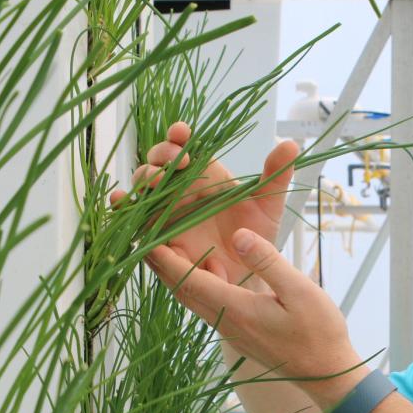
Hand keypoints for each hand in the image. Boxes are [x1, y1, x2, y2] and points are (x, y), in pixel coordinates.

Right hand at [113, 121, 298, 289]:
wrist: (249, 280)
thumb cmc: (257, 240)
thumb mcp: (268, 208)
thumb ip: (275, 177)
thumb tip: (292, 145)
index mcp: (204, 177)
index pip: (185, 147)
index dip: (178, 135)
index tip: (182, 131)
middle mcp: (180, 191)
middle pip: (158, 162)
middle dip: (161, 156)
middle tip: (177, 163)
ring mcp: (165, 213)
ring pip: (143, 187)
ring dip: (145, 179)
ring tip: (157, 181)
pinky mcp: (155, 237)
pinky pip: (132, 220)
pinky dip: (122, 207)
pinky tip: (120, 201)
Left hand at [146, 228, 366, 406]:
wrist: (326, 375)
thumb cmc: (319, 333)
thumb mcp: (300, 290)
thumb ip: (268, 261)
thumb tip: (239, 234)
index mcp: (236, 309)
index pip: (189, 279)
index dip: (164, 257)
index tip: (143, 236)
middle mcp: (225, 322)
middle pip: (182, 290)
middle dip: (160, 265)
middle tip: (141, 238)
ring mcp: (230, 331)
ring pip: (191, 300)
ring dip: (175, 276)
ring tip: (163, 251)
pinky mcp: (239, 335)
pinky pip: (206, 307)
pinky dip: (195, 286)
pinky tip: (203, 272)